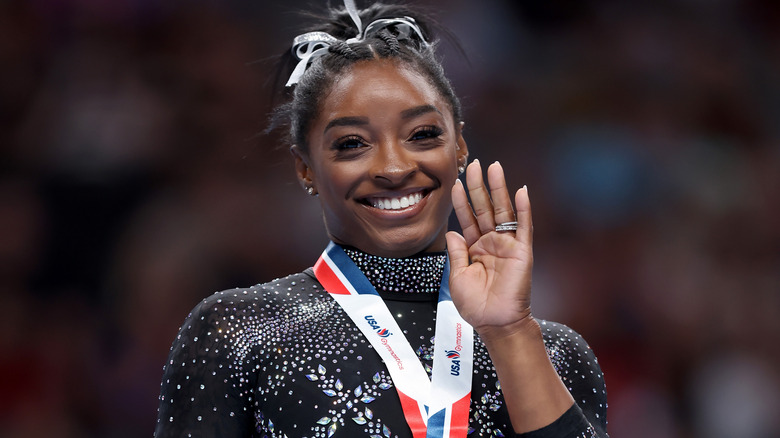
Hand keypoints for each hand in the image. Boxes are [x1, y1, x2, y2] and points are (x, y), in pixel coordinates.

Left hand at [445, 160, 533, 339]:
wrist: (495, 324)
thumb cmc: (477, 306)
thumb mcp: (458, 277)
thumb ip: (457, 253)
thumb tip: (451, 231)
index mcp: (475, 249)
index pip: (467, 219)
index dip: (461, 201)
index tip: (455, 183)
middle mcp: (491, 243)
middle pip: (484, 208)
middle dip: (478, 186)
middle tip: (473, 164)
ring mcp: (507, 245)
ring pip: (502, 211)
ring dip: (498, 189)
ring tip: (494, 168)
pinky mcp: (522, 251)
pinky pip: (523, 226)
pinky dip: (523, 208)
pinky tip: (520, 190)